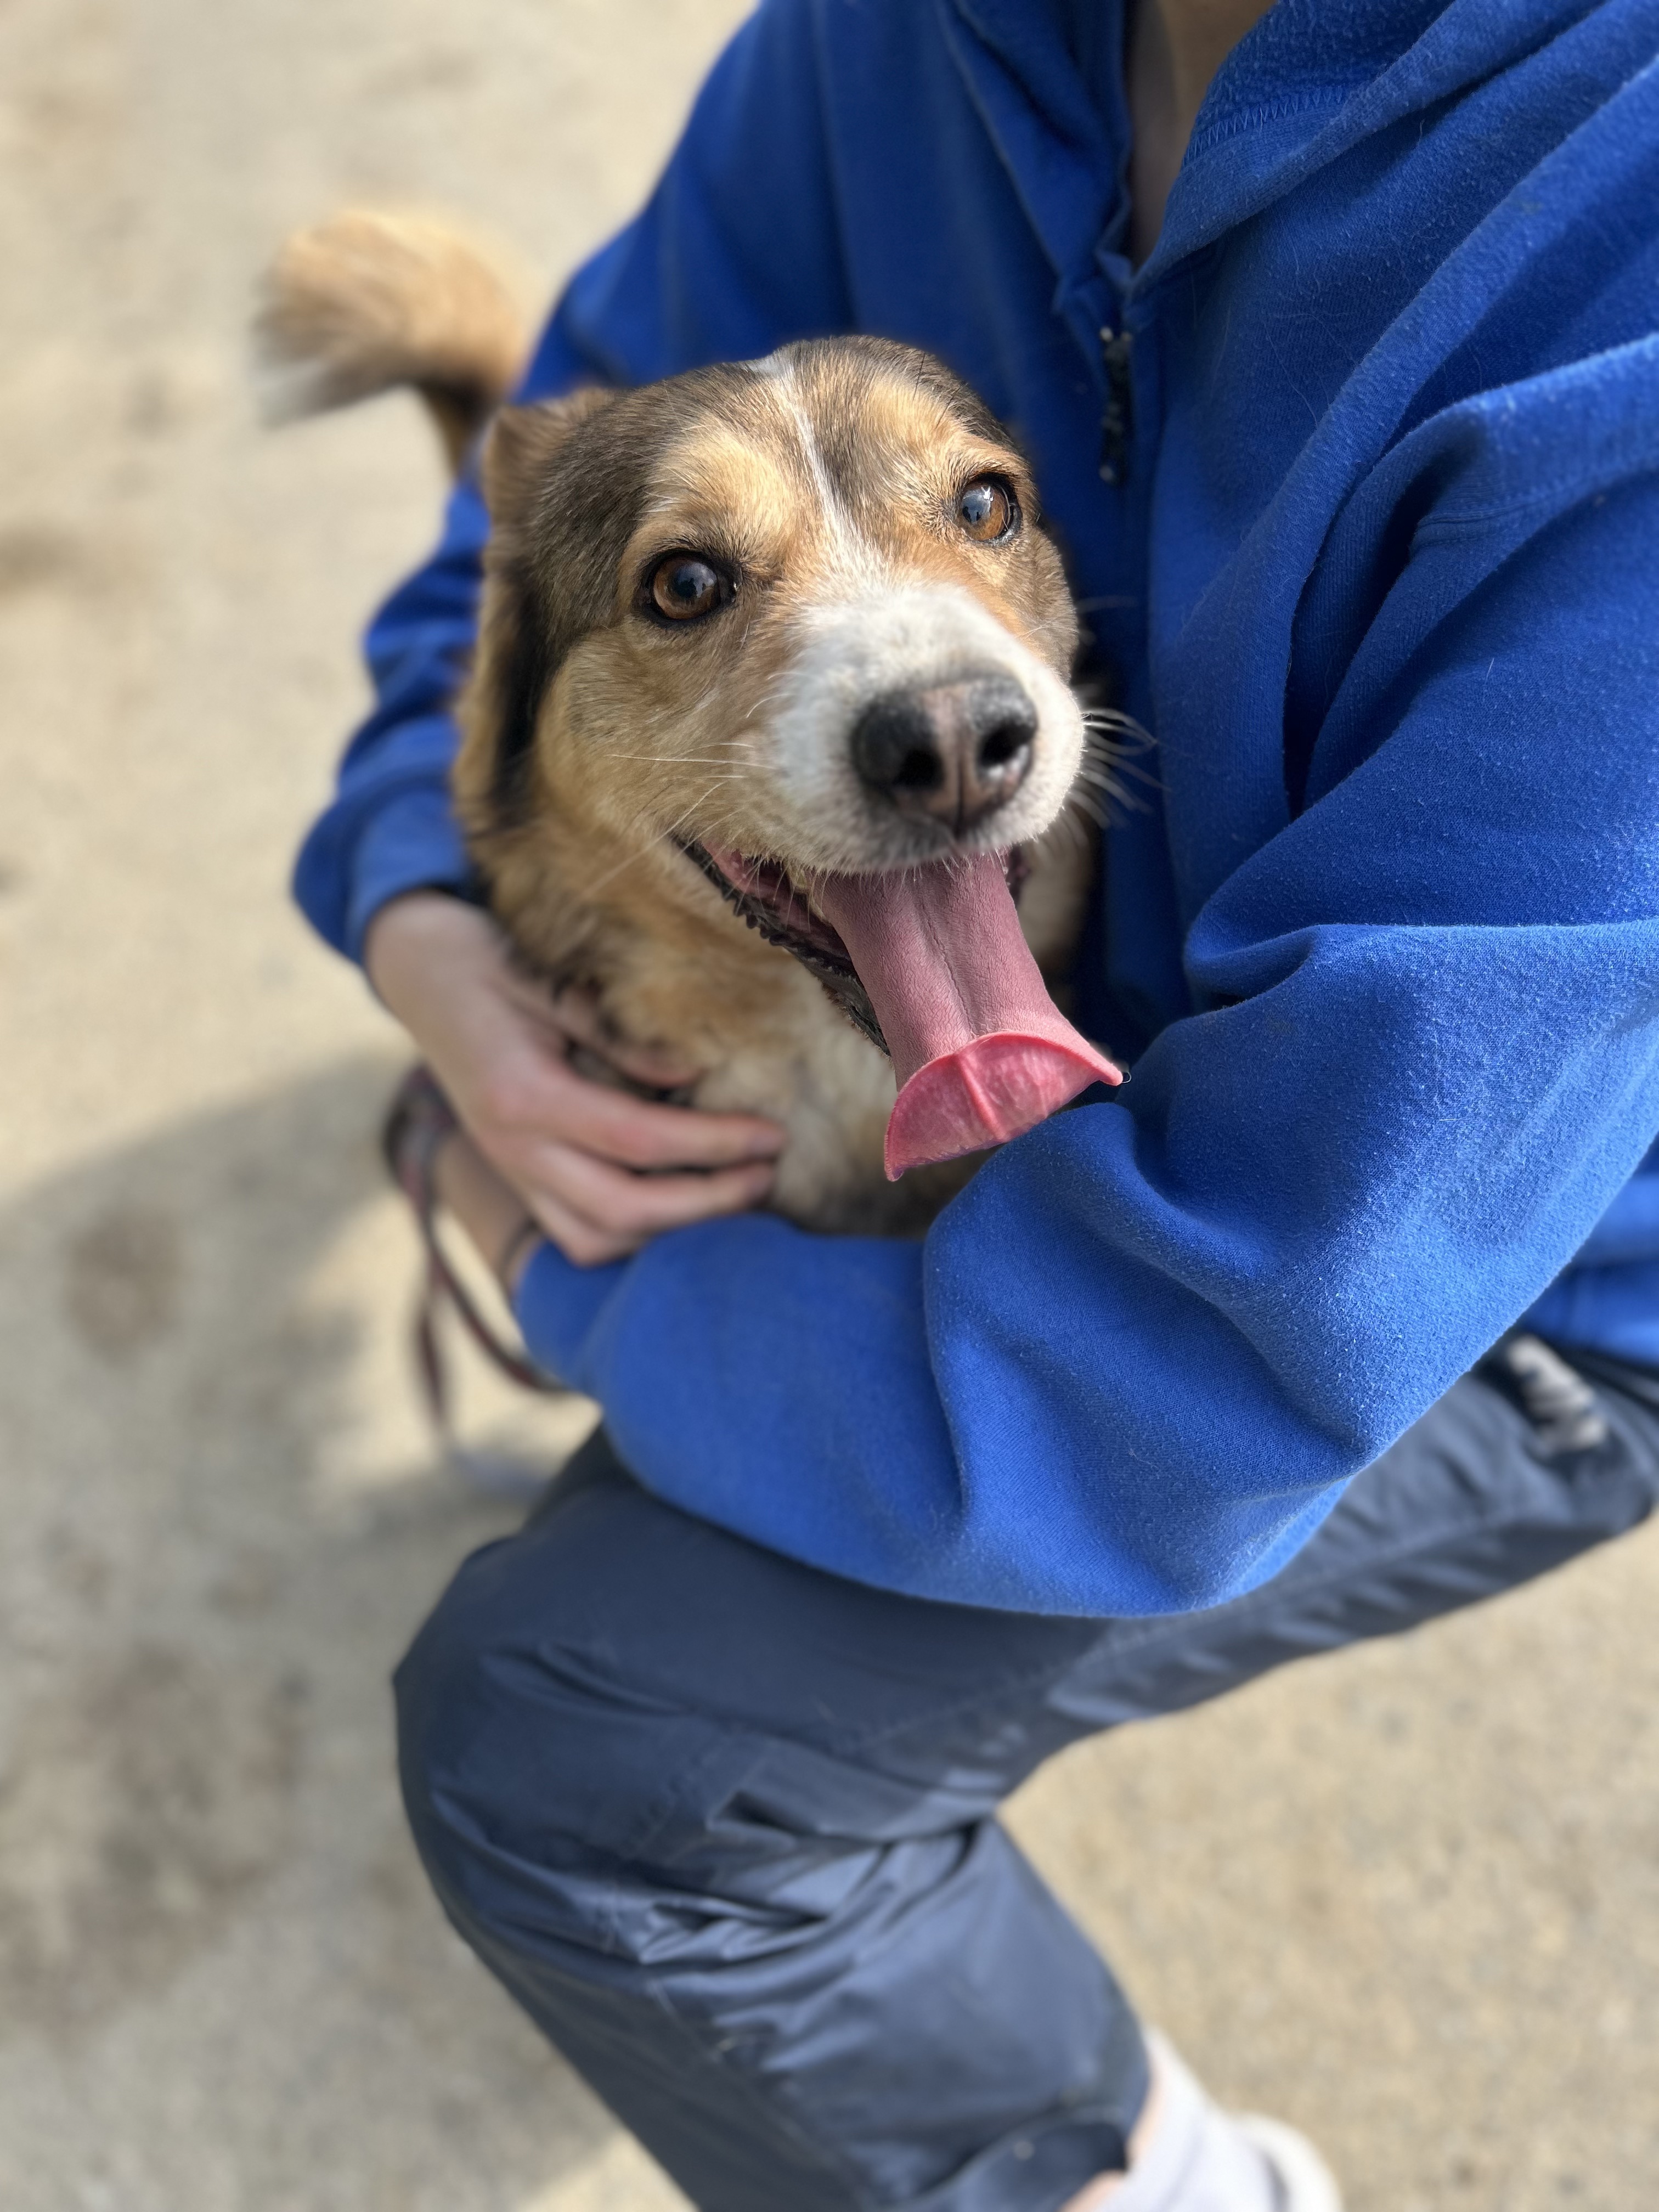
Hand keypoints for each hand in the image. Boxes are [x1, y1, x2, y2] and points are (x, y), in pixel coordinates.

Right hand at [366, 892, 784, 1265]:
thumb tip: (690, 1076)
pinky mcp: (513, 1176)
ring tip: (730, 1193)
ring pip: (595, 1241)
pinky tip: (678, 1205)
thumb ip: (617, 1034)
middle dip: (707, 1203)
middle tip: (766, 1174)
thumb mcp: (551, 980)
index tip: (771, 1136)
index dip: (713, 1146)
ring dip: (669, 1232)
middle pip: (624, 1212)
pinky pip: (574, 1234)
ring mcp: (509, 1170)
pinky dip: (630, 1234)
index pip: (638, 1142)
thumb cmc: (488, 961)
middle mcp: (512, 1148)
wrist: (417, 972)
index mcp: (524, 1095)